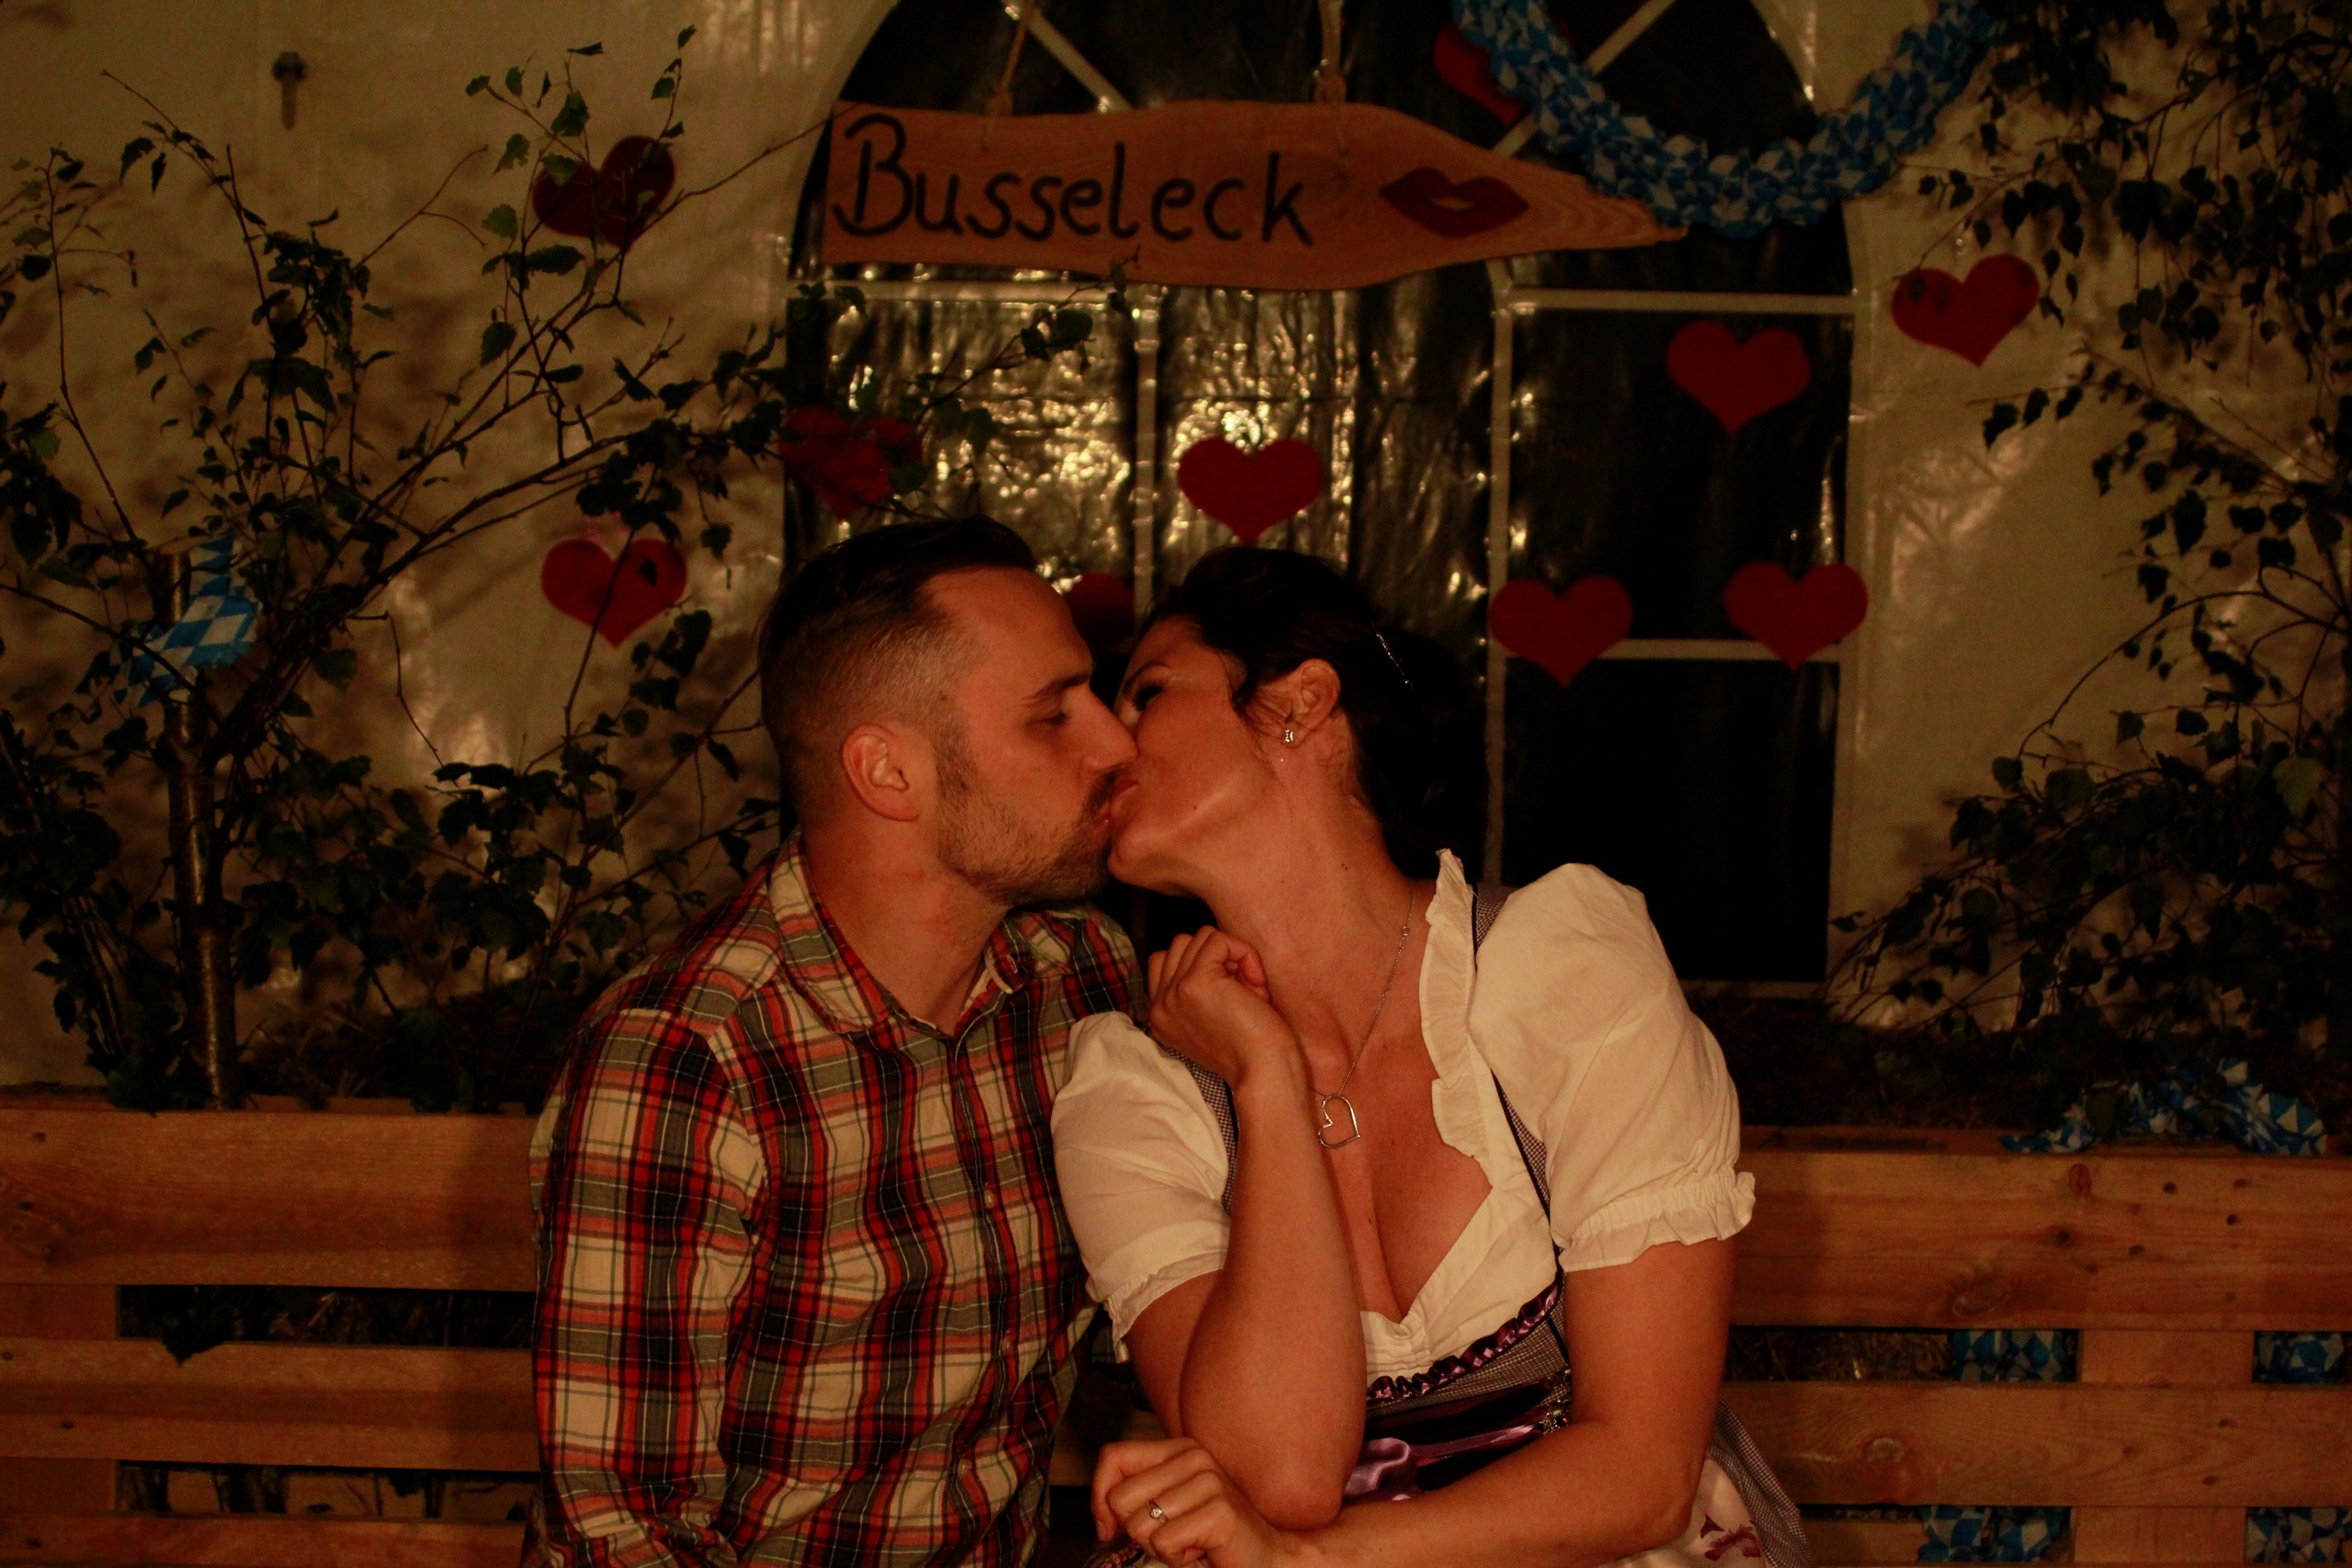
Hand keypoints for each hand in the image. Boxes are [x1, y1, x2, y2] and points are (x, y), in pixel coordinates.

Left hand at [1093, 1436, 1292, 1567]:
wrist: (1265, 1558)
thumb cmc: (1209, 1537)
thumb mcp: (1167, 1508)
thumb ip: (1136, 1498)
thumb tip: (1102, 1517)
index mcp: (1179, 1449)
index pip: (1113, 1456)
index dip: (1099, 1496)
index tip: (1109, 1526)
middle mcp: (1194, 1456)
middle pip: (1120, 1498)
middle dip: (1136, 1531)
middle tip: (1170, 1535)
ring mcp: (1209, 1481)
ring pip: (1140, 1525)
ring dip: (1160, 1548)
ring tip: (1189, 1542)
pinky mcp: (1219, 1511)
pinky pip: (1164, 1542)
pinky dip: (1176, 1558)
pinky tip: (1201, 1551)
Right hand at [1147, 927, 1298, 1090]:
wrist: (1265, 1071)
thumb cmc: (1253, 1046)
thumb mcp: (1212, 1016)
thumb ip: (1196, 986)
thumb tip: (1211, 944)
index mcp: (1159, 1017)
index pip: (1163, 959)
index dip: (1201, 962)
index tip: (1228, 991)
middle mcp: (1159, 1006)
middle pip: (1182, 943)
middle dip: (1217, 957)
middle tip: (1242, 990)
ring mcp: (1173, 993)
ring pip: (1200, 937)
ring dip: (1233, 955)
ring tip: (1249, 989)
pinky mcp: (1195, 982)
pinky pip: (1219, 940)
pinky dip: (1245, 953)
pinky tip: (1257, 985)